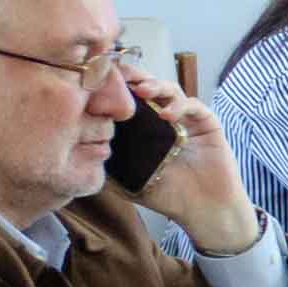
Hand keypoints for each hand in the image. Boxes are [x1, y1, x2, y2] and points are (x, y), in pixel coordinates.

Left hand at [118, 66, 259, 254]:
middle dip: (135, 78)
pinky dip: (180, 105)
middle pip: (149, 87)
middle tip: (120, 76)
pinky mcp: (206, 123)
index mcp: (146, 129)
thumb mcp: (129, 183)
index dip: (116, 88)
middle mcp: (165, 119)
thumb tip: (80, 153)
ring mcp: (186, 119)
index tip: (100, 83)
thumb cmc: (169, 197)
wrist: (204, 210)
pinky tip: (168, 115)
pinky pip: (193, 105)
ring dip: (156, 86)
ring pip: (171, 90)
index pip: (129, 100)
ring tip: (142, 91)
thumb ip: (109, 168)